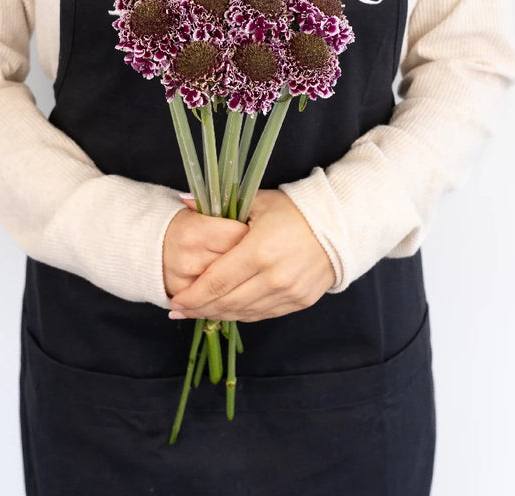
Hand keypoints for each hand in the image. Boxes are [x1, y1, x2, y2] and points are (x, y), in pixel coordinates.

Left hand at [168, 189, 334, 321]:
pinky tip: (227, 310)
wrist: (340, 225)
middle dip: (199, 309)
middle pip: (227, 302)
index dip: (193, 295)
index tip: (175, 301)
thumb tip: (182, 199)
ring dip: (218, 315)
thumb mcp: (257, 201)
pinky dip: (242, 314)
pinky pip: (263, 314)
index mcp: (259, 251)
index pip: (217, 281)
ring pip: (244, 313)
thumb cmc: (294, 210)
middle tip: (179, 310)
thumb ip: (219, 207)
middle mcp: (273, 277)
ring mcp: (288, 292)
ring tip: (198, 313)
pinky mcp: (299, 301)